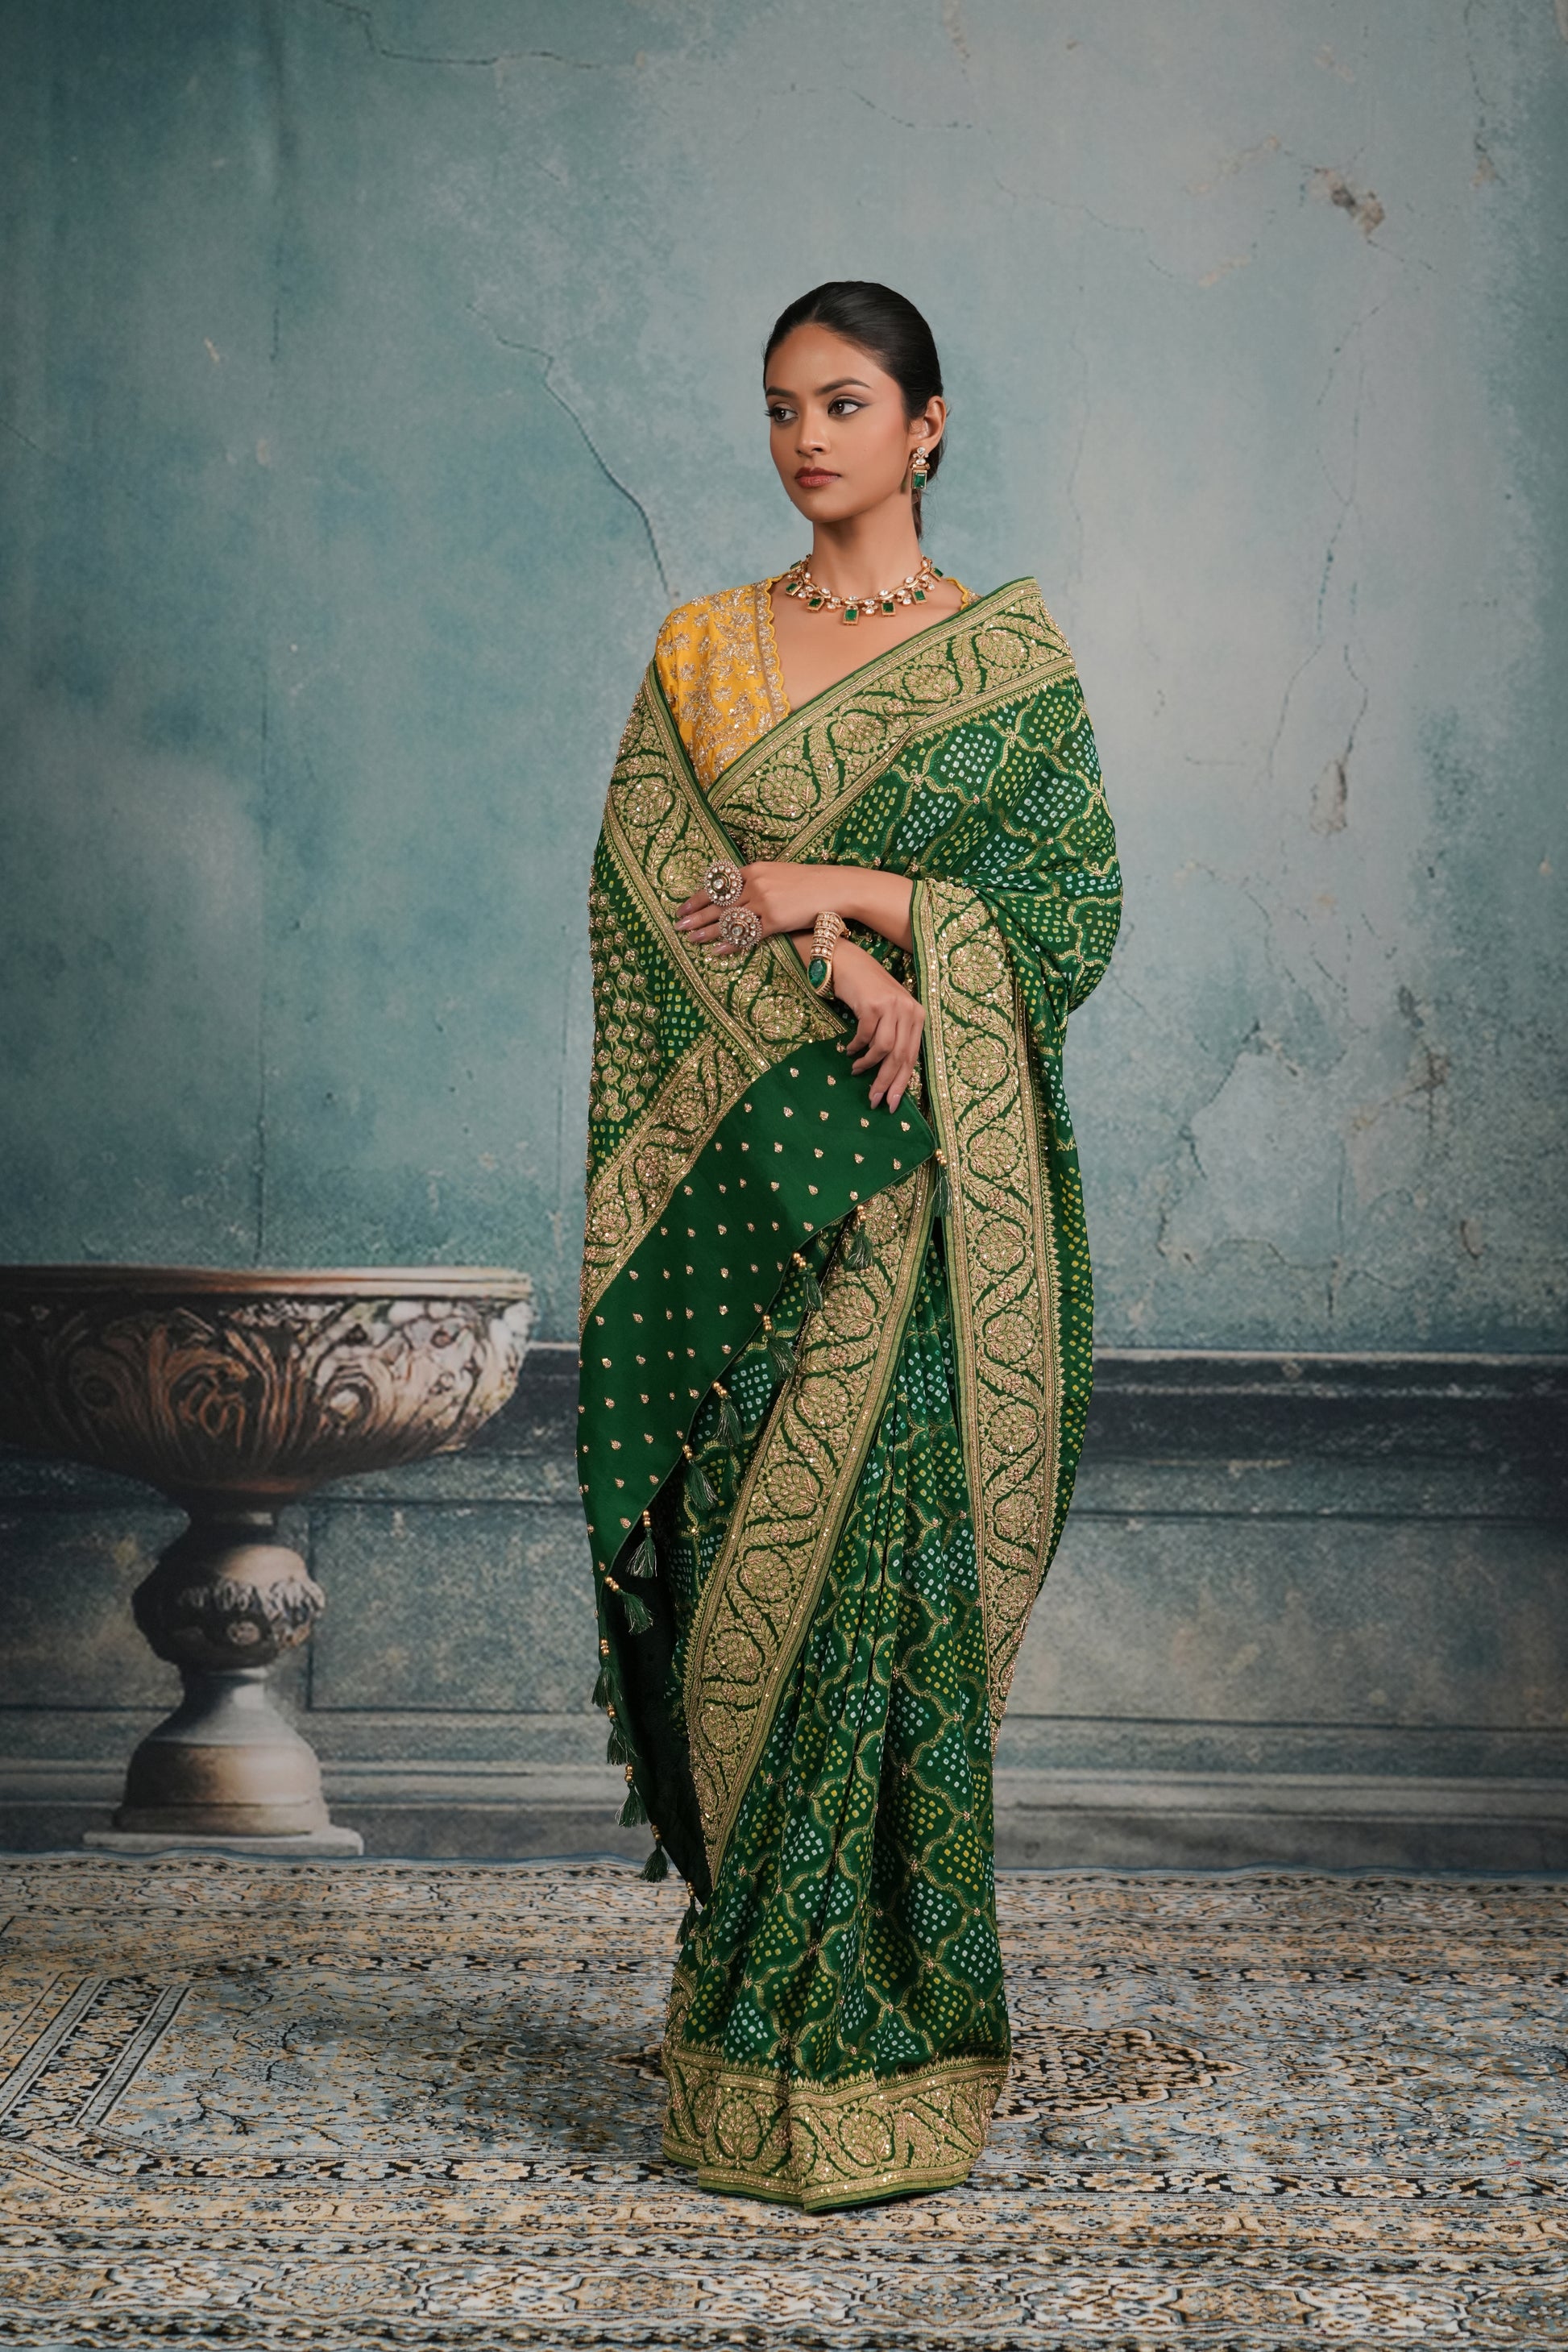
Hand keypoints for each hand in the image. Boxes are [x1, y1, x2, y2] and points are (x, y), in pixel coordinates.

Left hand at [675, 863, 913, 953]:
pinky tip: (717, 950)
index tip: (681, 906)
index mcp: (753, 870)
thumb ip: (756, 880)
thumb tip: (737, 891)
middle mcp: (755, 883)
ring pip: (728, 919)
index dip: (697, 896)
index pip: (717, 884)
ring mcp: (764, 902)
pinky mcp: (775, 920)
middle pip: (717, 902)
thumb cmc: (808, 882)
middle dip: (695, 914)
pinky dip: (730, 943)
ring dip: (707, 931)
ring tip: (690, 939)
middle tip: (677, 925)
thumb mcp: (778, 873)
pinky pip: (747, 934)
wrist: (835, 887)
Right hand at [832, 940, 923, 1112]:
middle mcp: (909, 1010)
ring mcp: (892, 1006)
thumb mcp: (890, 1013)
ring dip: (868, 1064)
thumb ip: (896, 1037)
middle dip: (887, 1082)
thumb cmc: (869, 991)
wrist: (848, 962)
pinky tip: (850, 1051)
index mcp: (917, 1016)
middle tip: (874, 1100)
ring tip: (857, 1070)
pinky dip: (857, 1047)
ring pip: (884, 1049)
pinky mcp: (873, 1005)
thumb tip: (891, 1074)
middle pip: (900, 1056)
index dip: (902, 1082)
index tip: (892, 1103)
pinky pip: (865, 1036)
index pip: (913, 1057)